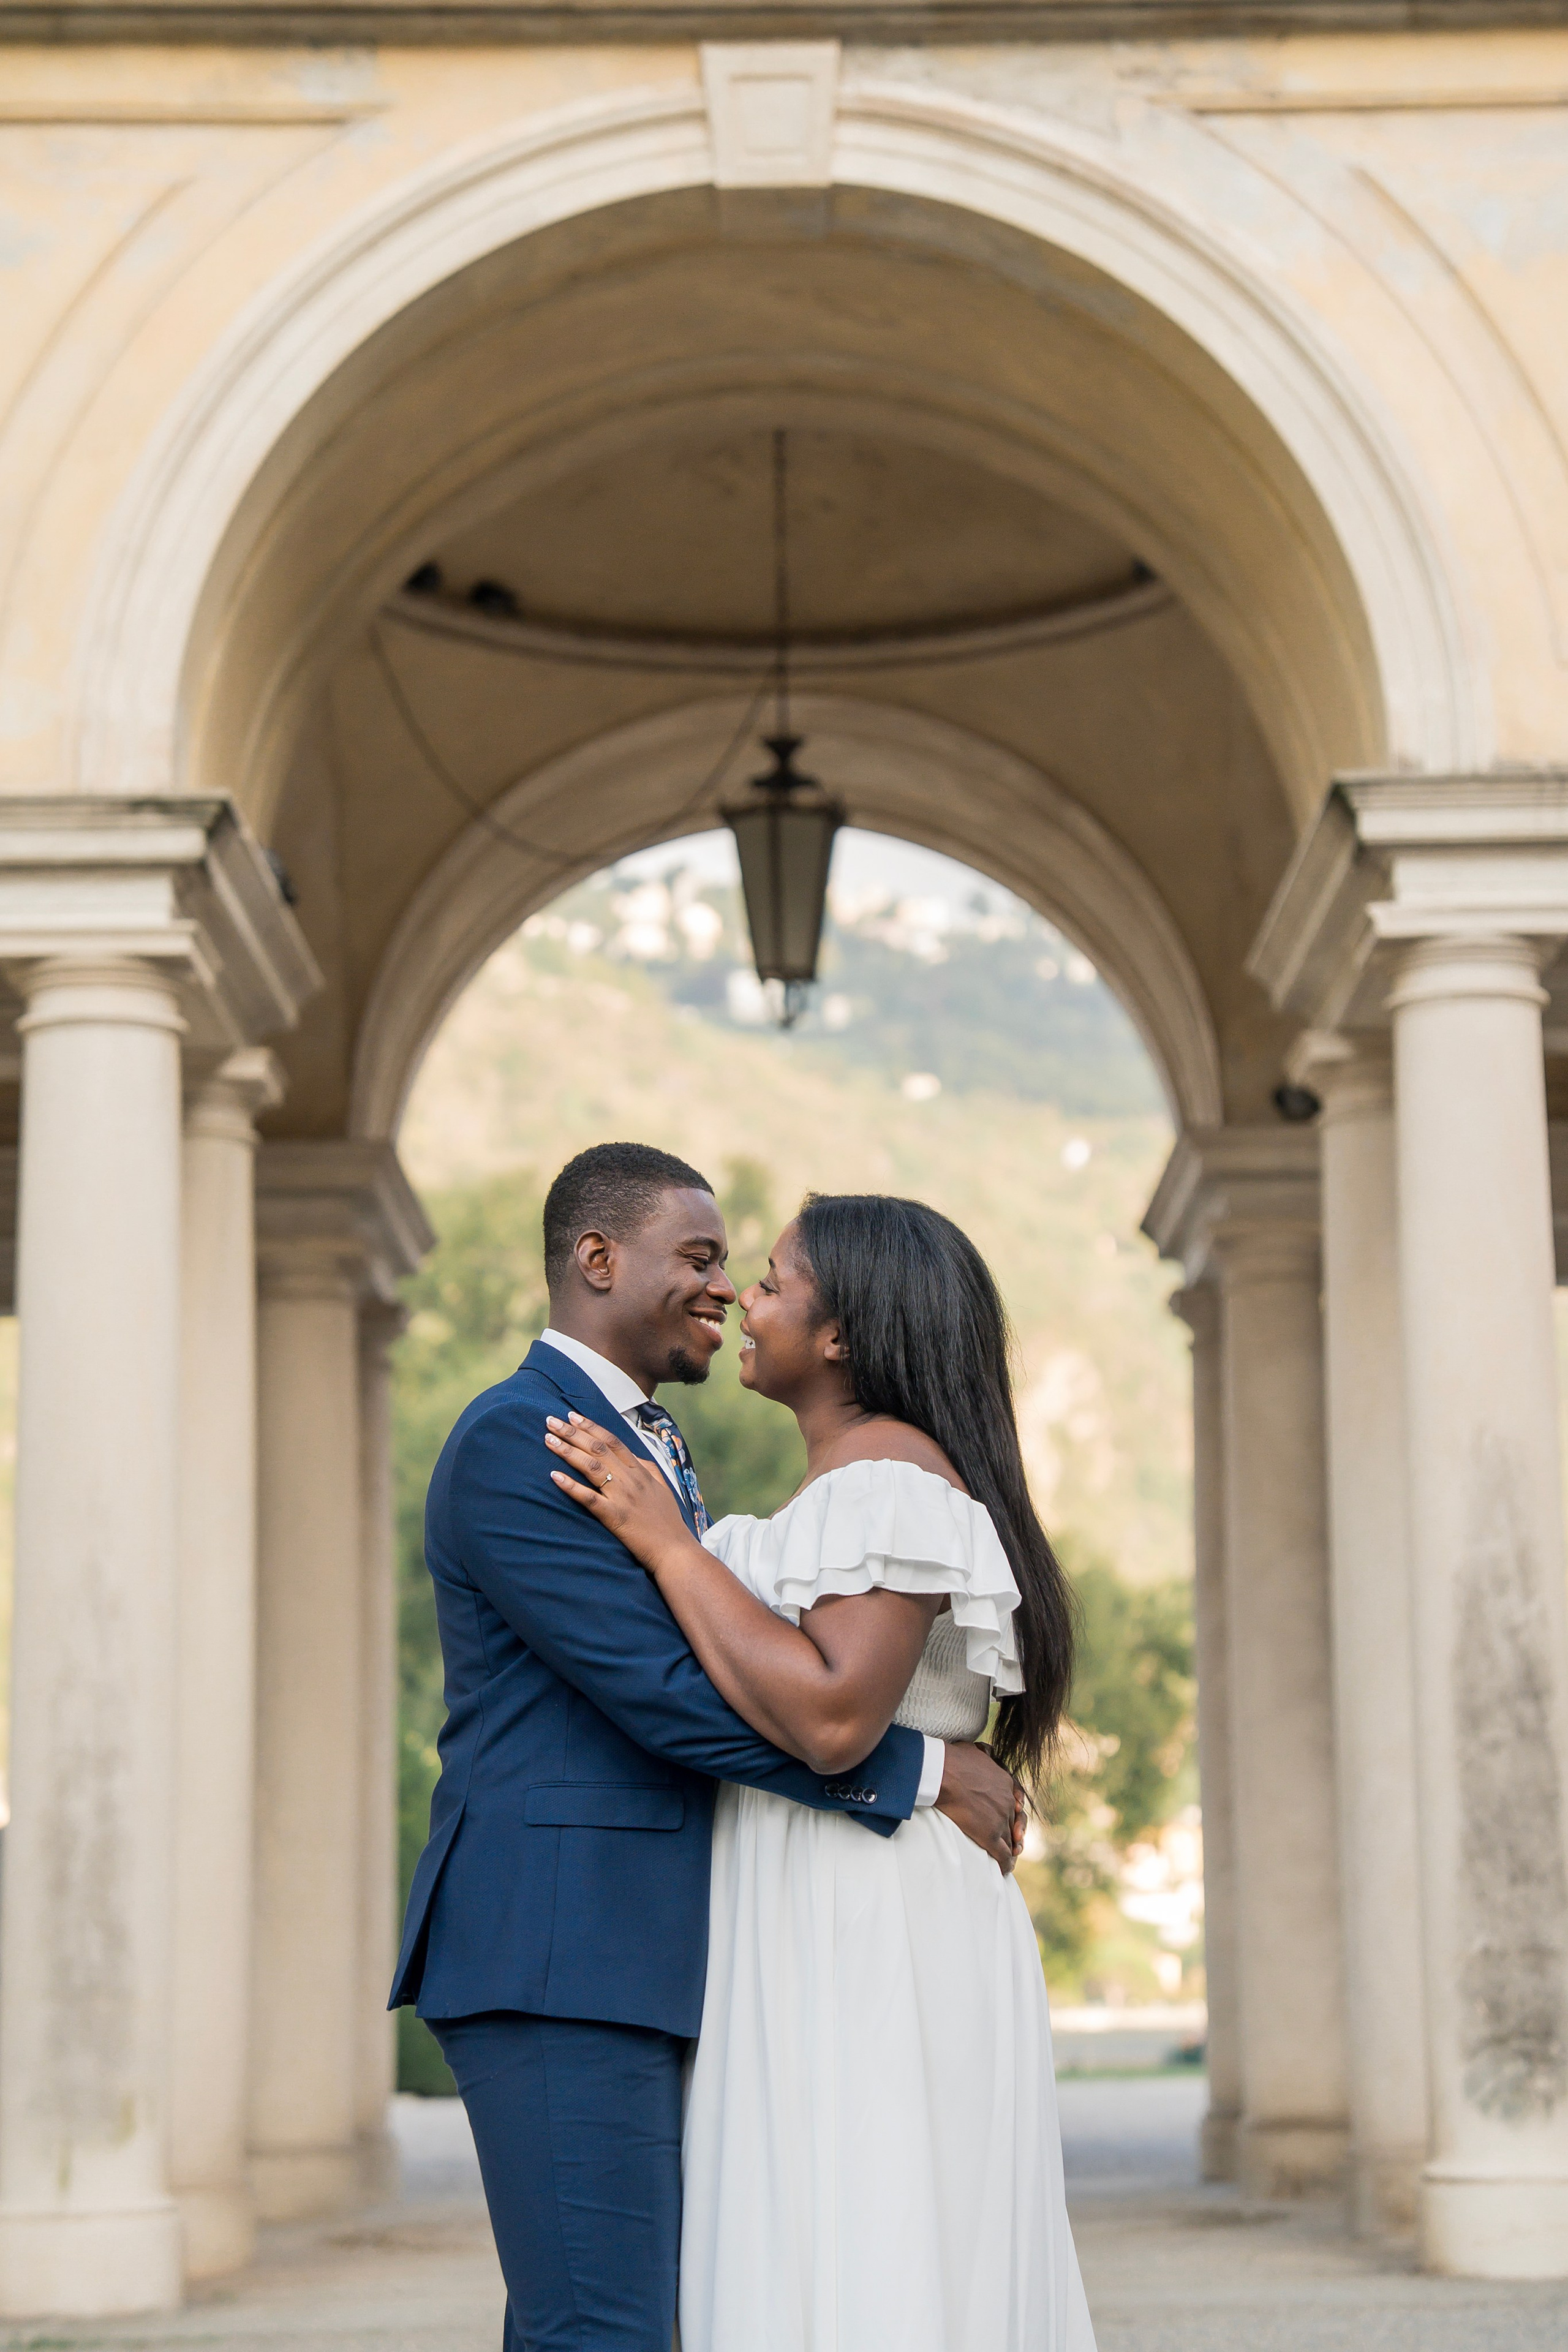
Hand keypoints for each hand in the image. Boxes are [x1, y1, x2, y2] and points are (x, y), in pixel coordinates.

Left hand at [545, 1412, 692, 1572]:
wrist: (674, 1550)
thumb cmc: (668, 1521)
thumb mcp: (663, 1487)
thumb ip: (648, 1469)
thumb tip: (635, 1457)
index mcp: (641, 1471)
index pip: (612, 1441)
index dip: (591, 1426)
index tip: (572, 1416)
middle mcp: (630, 1479)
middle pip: (597, 1448)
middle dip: (572, 1432)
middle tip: (551, 1421)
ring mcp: (622, 1497)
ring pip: (591, 1467)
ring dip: (567, 1451)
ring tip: (549, 1439)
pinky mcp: (614, 1517)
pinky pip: (589, 1498)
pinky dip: (571, 1486)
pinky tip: (555, 1476)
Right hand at [934, 1741, 1025, 1875]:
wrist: (943, 1773)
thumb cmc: (953, 1759)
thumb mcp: (975, 1750)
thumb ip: (984, 1754)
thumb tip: (986, 1750)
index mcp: (1005, 1783)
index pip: (1015, 1804)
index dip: (1014, 1815)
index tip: (1013, 1821)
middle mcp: (1008, 1802)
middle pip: (1013, 1823)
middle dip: (1013, 1835)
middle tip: (1014, 1845)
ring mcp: (1000, 1819)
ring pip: (1010, 1841)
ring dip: (1010, 1851)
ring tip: (1009, 1860)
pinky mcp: (990, 1835)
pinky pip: (1003, 1854)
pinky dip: (1005, 1864)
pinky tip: (1004, 1871)